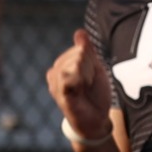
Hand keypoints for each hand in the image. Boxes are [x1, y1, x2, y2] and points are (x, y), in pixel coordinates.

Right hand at [45, 32, 120, 149]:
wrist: (96, 119)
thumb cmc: (94, 94)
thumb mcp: (94, 68)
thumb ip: (87, 50)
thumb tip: (79, 32)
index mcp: (62, 63)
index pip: (81, 48)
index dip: (93, 62)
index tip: (91, 77)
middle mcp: (55, 71)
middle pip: (79, 54)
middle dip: (91, 69)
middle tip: (89, 85)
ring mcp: (56, 83)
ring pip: (76, 63)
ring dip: (88, 76)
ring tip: (85, 88)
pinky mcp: (60, 94)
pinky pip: (68, 78)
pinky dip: (80, 81)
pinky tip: (81, 89)